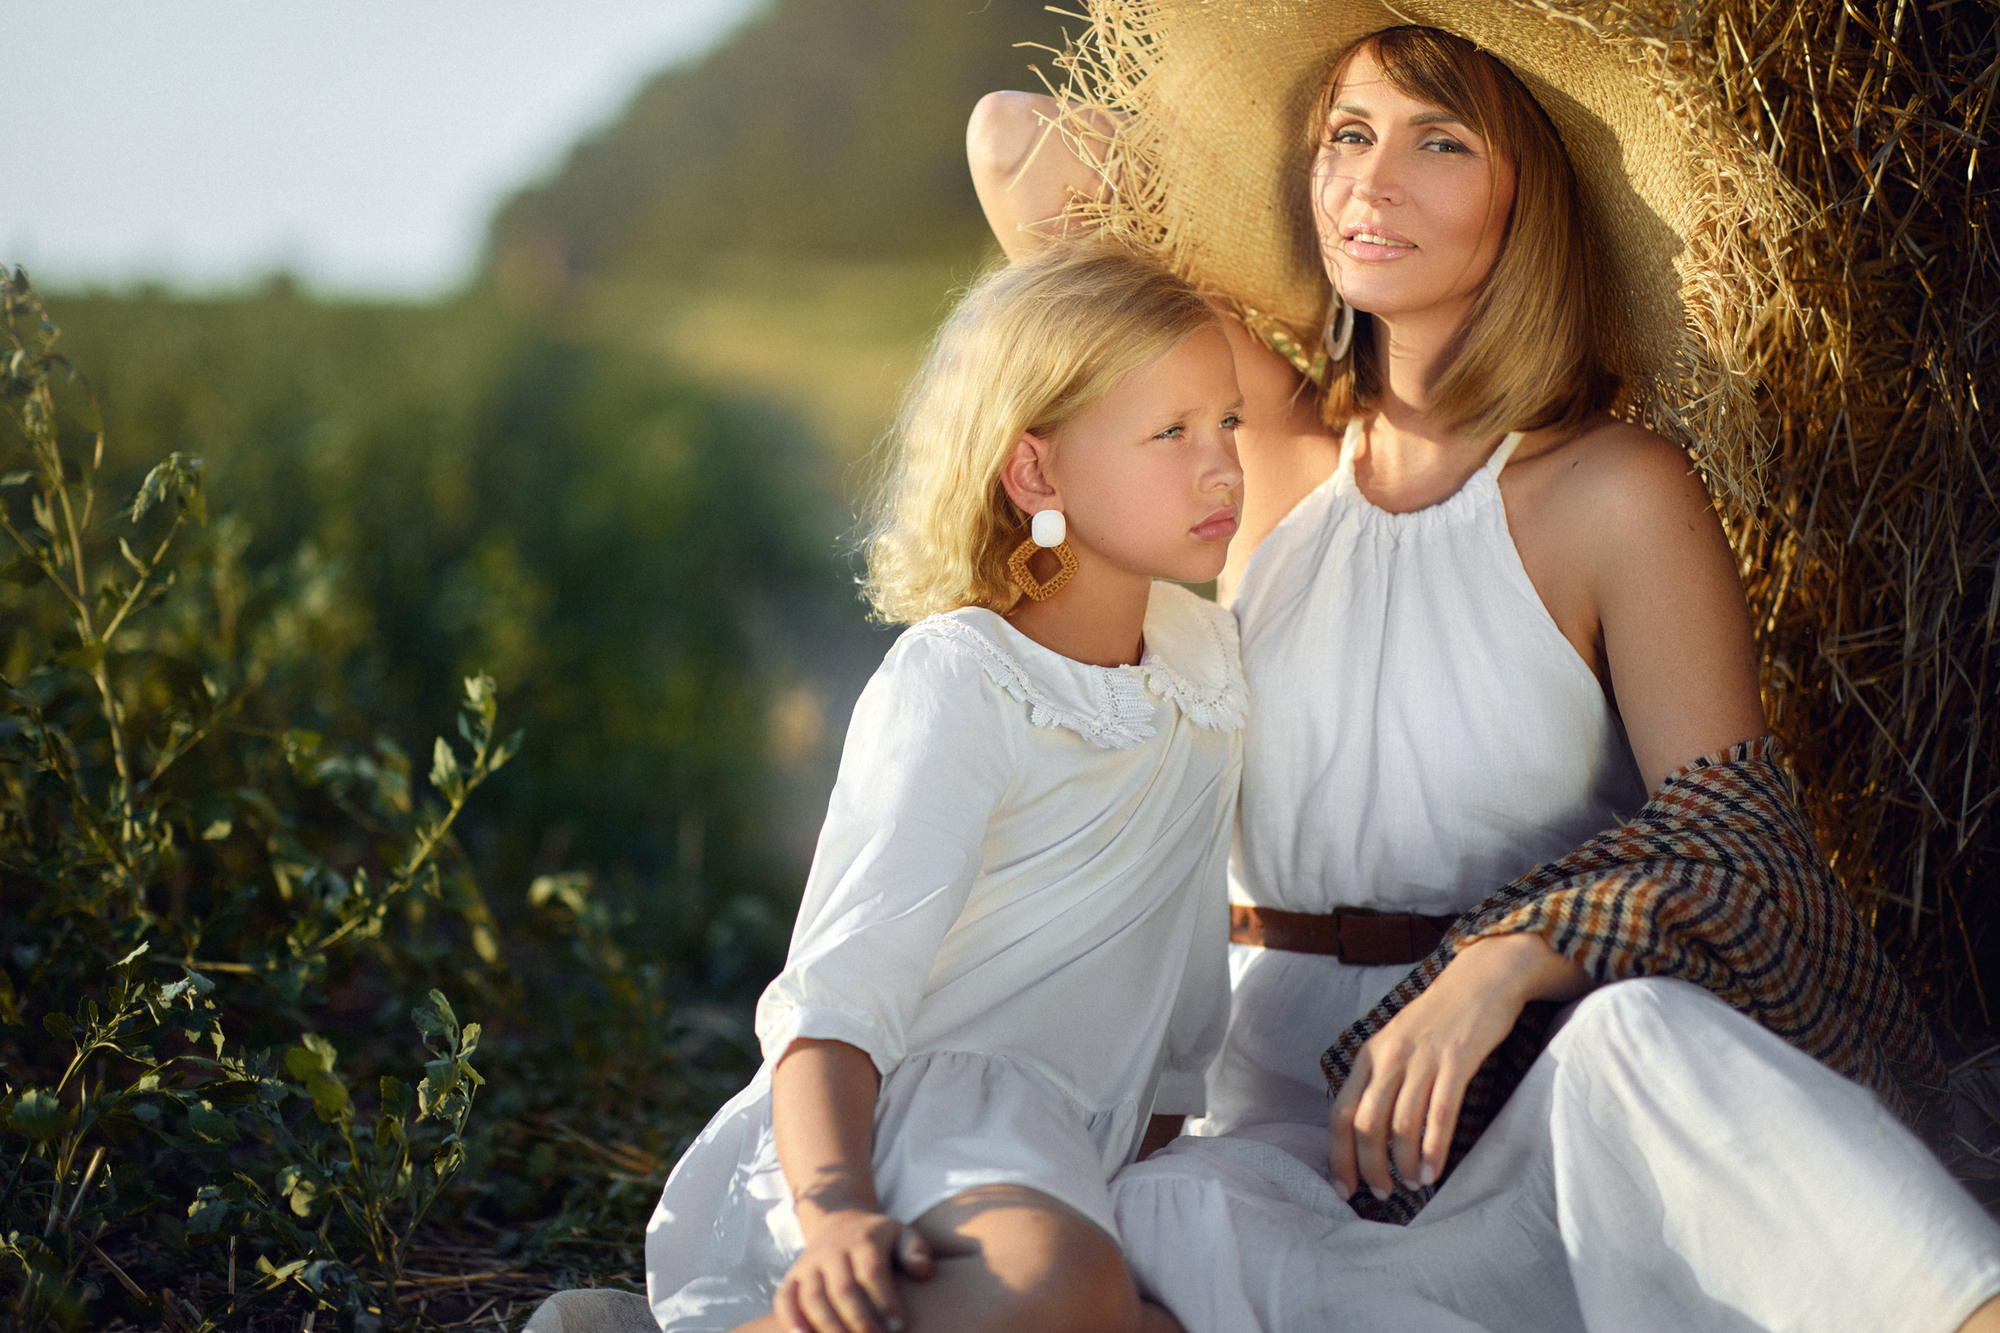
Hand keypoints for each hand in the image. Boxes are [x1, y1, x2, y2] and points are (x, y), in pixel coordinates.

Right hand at [775, 1207, 934, 1332]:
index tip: (901, 1329)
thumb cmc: (878, 1240)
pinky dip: (790, 1320)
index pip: (872, 1273)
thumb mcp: (901, 1234)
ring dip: (828, 1327)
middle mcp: (833, 1251)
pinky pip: (784, 1299)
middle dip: (861, 1322)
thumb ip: (915, 1250)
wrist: (838, 1221)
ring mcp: (808, 1264)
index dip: (886, 1303)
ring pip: (814, 1298)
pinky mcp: (791, 1278)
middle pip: (843, 1290)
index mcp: (863, 1240)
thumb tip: (923, 1270)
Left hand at [1328, 933, 1588, 1200]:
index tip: (1343, 1187)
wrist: (1481, 977)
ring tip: (1411, 1184)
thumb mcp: (1397, 1042)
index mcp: (1369, 1054)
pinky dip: (1433, 1148)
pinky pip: (1439, 1115)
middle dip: (1369, 1166)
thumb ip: (1380, 1078)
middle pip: (1365, 1123)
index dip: (1338, 1154)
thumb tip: (1366, 1129)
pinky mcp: (1455, 1061)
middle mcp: (1388, 1057)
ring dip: (1403, 1163)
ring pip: (1401, 1124)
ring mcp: (1421, 1059)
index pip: (1340, 1112)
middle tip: (1381, 1193)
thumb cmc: (1438, 1017)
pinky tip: (1433, 1171)